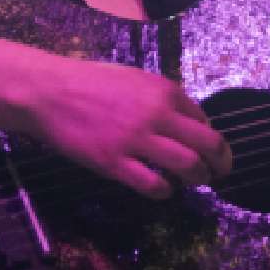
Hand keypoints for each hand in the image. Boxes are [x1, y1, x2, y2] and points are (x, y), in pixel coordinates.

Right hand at [24, 55, 234, 199]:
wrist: (49, 92)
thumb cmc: (91, 82)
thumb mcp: (136, 79)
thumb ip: (163, 98)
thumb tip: (189, 121)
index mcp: (165, 91)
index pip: (205, 120)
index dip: (211, 139)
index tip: (209, 150)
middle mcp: (157, 114)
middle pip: (208, 145)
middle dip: (220, 163)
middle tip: (219, 173)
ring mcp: (136, 140)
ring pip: (188, 166)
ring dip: (198, 178)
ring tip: (194, 182)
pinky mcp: (114, 163)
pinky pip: (153, 185)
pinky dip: (166, 191)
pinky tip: (162, 189)